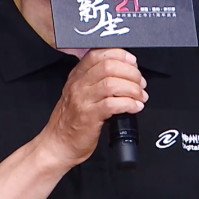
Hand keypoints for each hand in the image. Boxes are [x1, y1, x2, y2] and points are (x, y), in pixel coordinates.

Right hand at [37, 49, 147, 167]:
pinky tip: (135, 107)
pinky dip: (129, 104)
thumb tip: (123, 71)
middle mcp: (78, 85)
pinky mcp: (89, 117)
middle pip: (108, 66)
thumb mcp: (78, 93)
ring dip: (133, 89)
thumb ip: (94, 80)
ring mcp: (83, 100)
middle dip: (131, 72)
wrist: (57, 145)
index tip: (133, 63)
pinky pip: (113, 104)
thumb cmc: (70, 121)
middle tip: (140, 83)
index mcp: (77, 76)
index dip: (120, 55)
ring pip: (112, 83)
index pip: (97, 54)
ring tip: (140, 96)